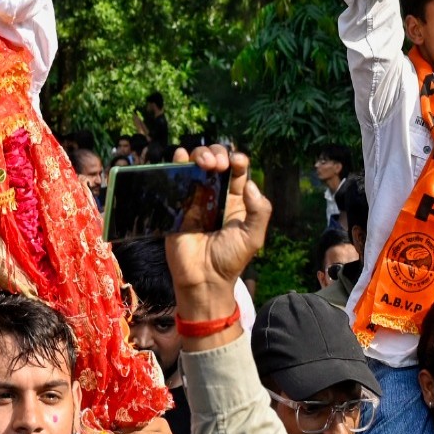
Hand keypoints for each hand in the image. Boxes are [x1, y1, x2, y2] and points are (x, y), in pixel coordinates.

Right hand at [164, 147, 269, 325]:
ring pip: (195, 163)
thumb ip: (259, 210)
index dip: (237, 160)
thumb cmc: (230, 259)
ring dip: (200, 154)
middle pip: (216, 160)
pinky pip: (174, 177)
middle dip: (217, 154)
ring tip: (203, 163)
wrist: (203, 279)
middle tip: (217, 165)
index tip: (236, 162)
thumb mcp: (254, 236)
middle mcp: (215, 193)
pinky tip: (181, 157)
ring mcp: (194, 196)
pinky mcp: (176, 203)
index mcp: (236, 198)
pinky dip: (177, 161)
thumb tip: (250, 183)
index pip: (237, 170)